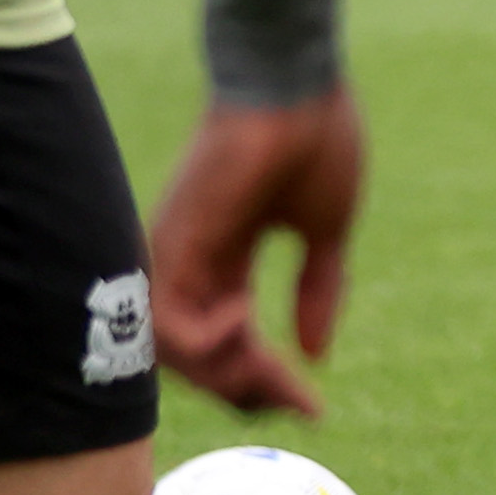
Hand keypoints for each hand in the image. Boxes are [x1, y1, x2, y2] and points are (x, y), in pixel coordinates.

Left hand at [151, 90, 368, 416]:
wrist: (298, 87)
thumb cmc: (317, 142)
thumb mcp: (327, 231)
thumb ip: (319, 290)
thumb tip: (317, 353)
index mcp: (228, 259)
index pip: (235, 341)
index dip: (272, 379)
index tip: (314, 407)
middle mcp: (193, 264)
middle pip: (204, 357)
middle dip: (251, 390)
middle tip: (298, 406)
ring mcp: (178, 254)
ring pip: (178, 351)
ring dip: (228, 376)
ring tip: (273, 373)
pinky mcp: (174, 242)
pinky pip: (168, 320)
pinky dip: (203, 339)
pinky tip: (244, 324)